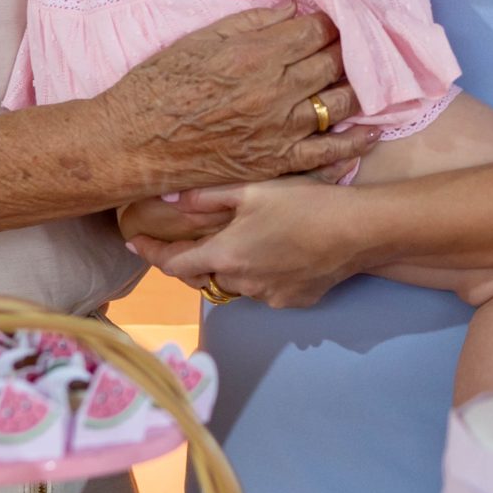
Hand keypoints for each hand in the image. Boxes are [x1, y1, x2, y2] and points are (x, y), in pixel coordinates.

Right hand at [95, 6, 368, 192]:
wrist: (133, 143)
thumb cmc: (158, 86)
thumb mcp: (199, 40)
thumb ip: (250, 24)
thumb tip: (292, 10)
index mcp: (256, 55)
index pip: (313, 32)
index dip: (327, 24)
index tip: (328, 23)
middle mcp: (274, 91)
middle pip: (331, 64)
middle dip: (344, 51)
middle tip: (348, 47)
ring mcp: (279, 129)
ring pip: (338, 103)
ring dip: (355, 88)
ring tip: (359, 79)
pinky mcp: (275, 162)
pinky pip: (327, 153)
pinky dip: (354, 142)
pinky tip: (371, 131)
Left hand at [130, 177, 355, 308]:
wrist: (358, 231)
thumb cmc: (304, 204)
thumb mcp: (252, 191)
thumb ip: (207, 197)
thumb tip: (167, 199)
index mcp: (225, 255)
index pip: (173, 263)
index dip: (151, 253)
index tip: (134, 243)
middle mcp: (241, 283)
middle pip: (203, 276)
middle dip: (193, 260)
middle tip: (191, 238)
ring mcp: (268, 297)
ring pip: (236, 284)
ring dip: (231, 267)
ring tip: (246, 241)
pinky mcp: (292, 301)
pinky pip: (264, 290)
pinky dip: (261, 275)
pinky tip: (279, 254)